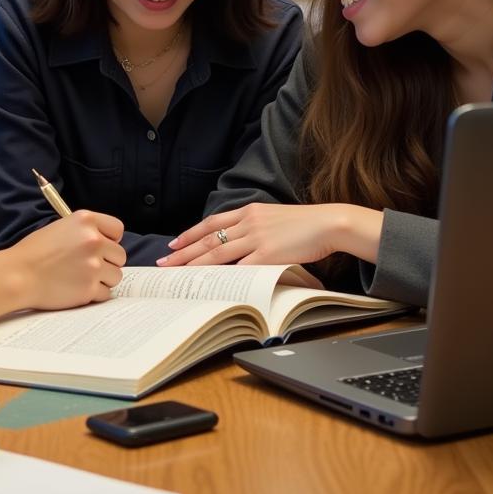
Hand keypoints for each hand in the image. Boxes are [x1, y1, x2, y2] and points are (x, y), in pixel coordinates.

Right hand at [0, 210, 125, 317]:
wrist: (17, 275)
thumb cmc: (34, 252)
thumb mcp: (61, 227)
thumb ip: (85, 232)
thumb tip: (107, 243)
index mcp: (86, 220)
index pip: (117, 229)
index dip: (111, 239)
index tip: (102, 246)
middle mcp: (93, 240)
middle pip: (120, 255)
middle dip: (107, 262)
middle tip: (88, 266)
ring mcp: (93, 265)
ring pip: (116, 275)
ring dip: (102, 279)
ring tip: (81, 278)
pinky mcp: (89, 288)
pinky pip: (106, 293)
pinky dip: (94, 294)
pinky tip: (77, 288)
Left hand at [157, 203, 380, 267]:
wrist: (328, 223)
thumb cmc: (305, 223)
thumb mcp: (274, 217)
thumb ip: (255, 226)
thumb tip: (239, 242)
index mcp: (249, 211)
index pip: (211, 223)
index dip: (190, 233)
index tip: (174, 243)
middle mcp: (248, 222)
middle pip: (208, 239)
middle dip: (183, 251)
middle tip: (164, 262)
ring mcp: (256, 237)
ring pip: (217, 253)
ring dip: (194, 264)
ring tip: (177, 272)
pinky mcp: (268, 254)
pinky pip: (240, 267)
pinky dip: (223, 275)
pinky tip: (209, 282)